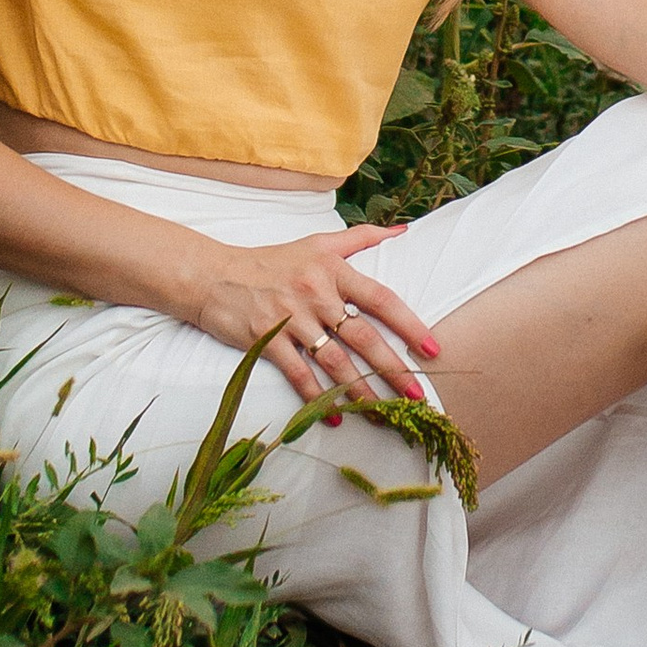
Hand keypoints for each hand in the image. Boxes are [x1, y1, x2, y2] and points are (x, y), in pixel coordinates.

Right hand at [180, 225, 439, 416]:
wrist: (214, 275)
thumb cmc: (271, 261)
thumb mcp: (317, 242)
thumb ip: (361, 238)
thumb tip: (403, 230)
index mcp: (333, 270)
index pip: (381, 299)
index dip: (409, 324)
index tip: (432, 349)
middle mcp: (316, 293)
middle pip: (363, 336)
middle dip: (393, 368)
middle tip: (417, 395)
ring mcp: (291, 317)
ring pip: (335, 361)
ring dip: (361, 390)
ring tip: (383, 414)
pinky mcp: (267, 339)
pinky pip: (299, 373)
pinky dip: (317, 397)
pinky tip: (334, 416)